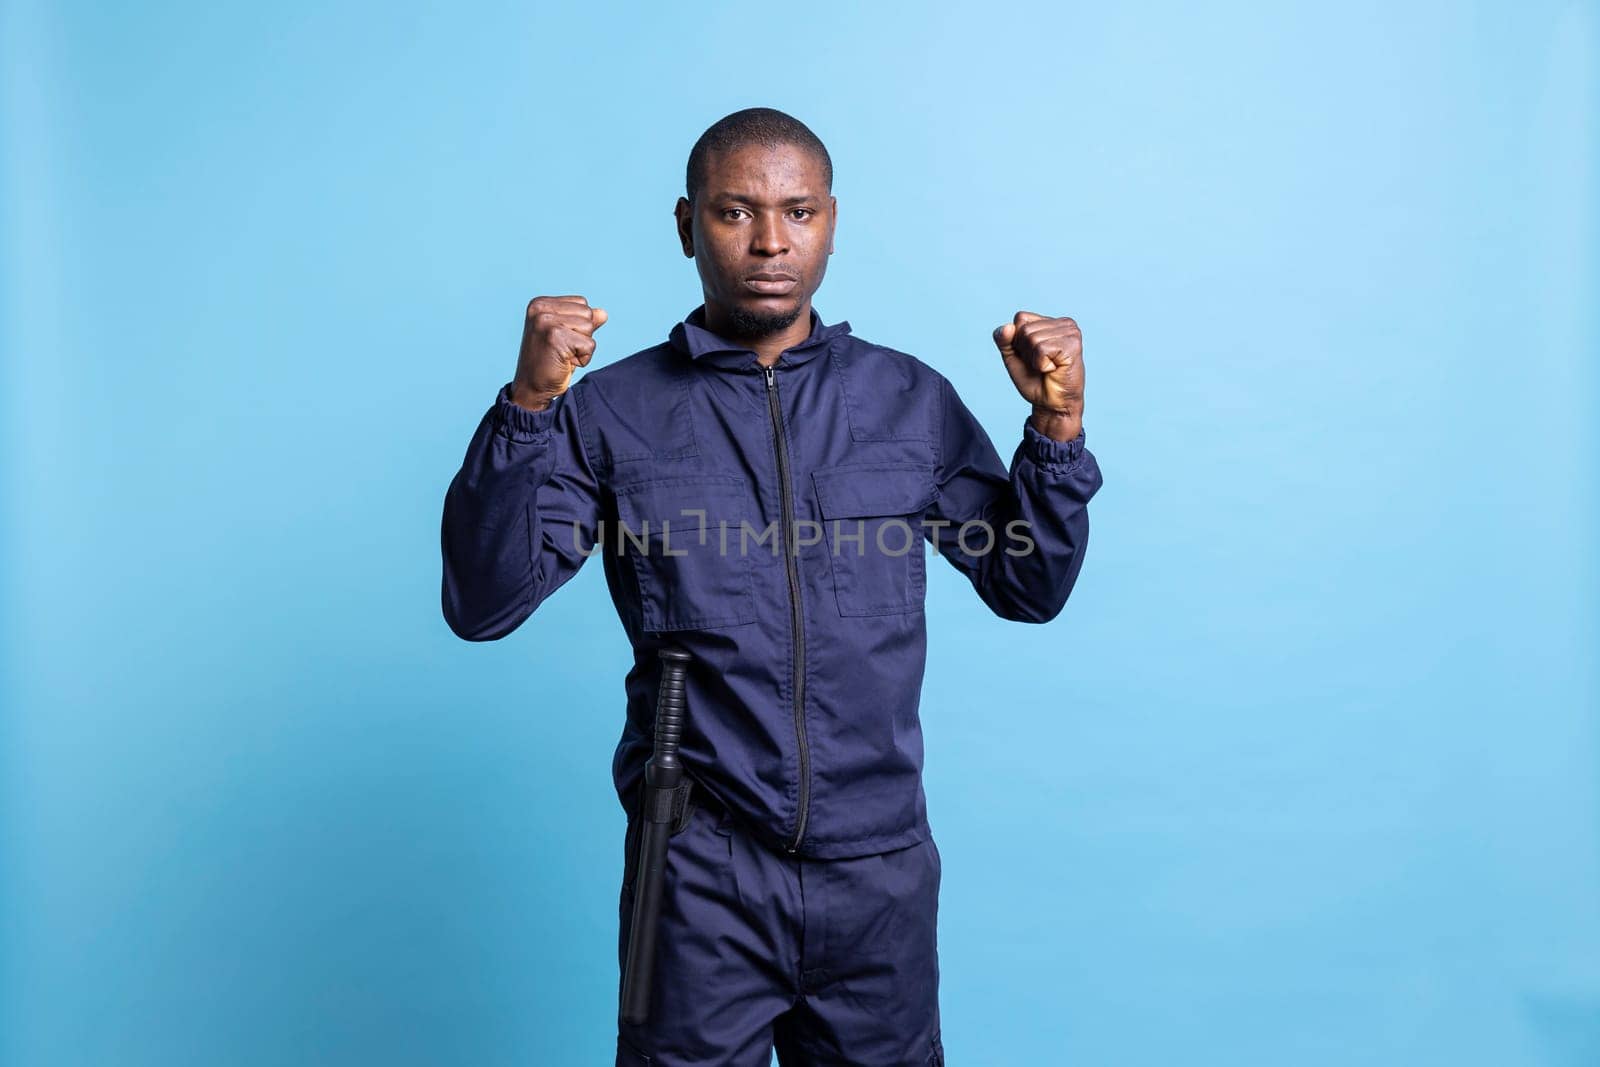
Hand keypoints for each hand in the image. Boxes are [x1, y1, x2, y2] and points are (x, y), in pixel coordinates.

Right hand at [512, 296, 607, 410]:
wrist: (531, 388)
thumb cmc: (549, 362)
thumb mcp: (566, 337)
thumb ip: (583, 322)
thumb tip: (603, 313)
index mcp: (541, 304)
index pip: (581, 303)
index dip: (579, 326)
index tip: (560, 340)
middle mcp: (540, 309)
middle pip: (587, 313)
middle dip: (582, 336)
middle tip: (561, 350)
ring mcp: (546, 321)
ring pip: (589, 327)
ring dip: (582, 347)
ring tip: (562, 356)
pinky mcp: (555, 337)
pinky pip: (589, 344)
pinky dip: (583, 358)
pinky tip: (564, 363)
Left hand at [993, 310, 1084, 441]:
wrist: (1051, 404)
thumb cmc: (1035, 380)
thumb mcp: (1013, 357)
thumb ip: (1004, 340)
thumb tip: (1007, 327)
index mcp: (1051, 322)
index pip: (1021, 318)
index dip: (1018, 341)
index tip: (1031, 356)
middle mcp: (1064, 323)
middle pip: (1025, 329)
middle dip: (1026, 352)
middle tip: (1041, 365)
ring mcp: (1070, 332)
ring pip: (1032, 338)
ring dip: (1034, 360)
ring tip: (1048, 367)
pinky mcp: (1073, 345)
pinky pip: (1042, 349)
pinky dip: (1041, 364)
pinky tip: (1054, 369)